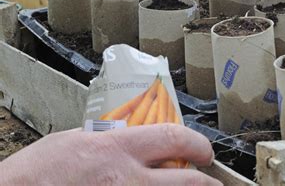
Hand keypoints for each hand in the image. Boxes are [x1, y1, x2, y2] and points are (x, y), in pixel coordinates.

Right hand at [0, 124, 220, 184]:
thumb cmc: (38, 173)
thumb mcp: (77, 141)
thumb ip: (112, 140)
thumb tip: (136, 139)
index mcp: (116, 149)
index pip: (173, 138)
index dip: (197, 143)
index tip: (203, 150)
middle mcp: (128, 180)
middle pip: (188, 181)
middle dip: (207, 182)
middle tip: (211, 182)